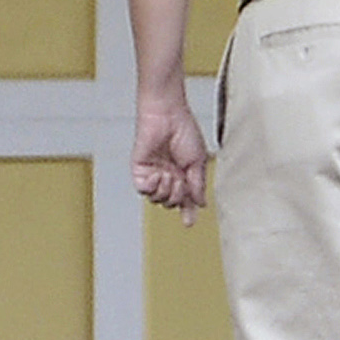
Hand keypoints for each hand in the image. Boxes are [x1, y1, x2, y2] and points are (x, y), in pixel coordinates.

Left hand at [132, 98, 207, 225]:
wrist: (168, 116)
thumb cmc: (184, 132)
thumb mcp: (198, 161)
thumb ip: (197, 184)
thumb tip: (200, 203)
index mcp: (183, 174)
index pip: (185, 198)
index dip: (187, 211)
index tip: (189, 223)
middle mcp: (167, 176)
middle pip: (170, 202)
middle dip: (178, 196)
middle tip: (181, 181)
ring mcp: (153, 174)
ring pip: (157, 199)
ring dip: (166, 190)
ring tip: (169, 174)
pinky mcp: (139, 170)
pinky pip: (144, 190)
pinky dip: (152, 186)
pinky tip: (158, 174)